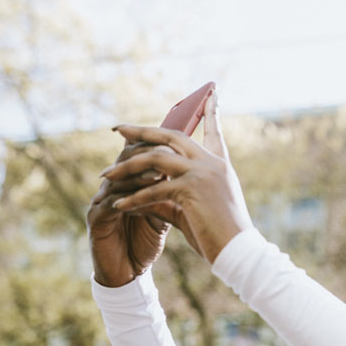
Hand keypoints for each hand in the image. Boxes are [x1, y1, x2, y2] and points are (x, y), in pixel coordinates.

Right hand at [86, 142, 180, 287]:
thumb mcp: (163, 215)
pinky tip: (142, 197)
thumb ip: (172, 193)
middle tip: (170, 152)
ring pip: (118, 178)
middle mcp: (112, 186)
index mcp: (128, 182)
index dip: (158, 145)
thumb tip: (197, 172)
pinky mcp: (95, 218)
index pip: (140, 152)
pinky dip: (127, 199)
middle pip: (126, 157)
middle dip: (148, 153)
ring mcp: (101, 201)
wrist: (127, 275)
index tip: (183, 143)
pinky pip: (109, 203)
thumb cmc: (144, 244)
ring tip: (160, 174)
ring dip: (139, 175)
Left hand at [101, 90, 252, 264]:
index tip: (212, 93)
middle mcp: (211, 163)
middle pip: (172, 135)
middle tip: (118, 129)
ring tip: (106, 176)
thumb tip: (142, 195)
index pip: (214, 131)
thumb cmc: (220, 236)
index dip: (211, 112)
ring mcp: (202, 173)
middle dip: (142, 131)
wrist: (239, 252)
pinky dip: (133, 198)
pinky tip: (118, 206)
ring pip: (156, 158)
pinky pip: (153, 189)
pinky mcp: (191, 189)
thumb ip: (171, 197)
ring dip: (127, 167)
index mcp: (219, 165)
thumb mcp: (194, 210)